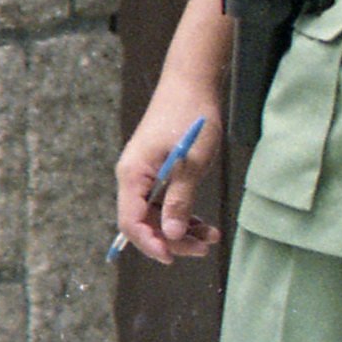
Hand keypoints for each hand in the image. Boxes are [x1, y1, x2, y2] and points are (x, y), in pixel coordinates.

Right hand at [116, 89, 227, 262]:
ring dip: (181, 230)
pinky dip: (183, 214)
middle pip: (144, 223)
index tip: (173, 258)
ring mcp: (145, 175)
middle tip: (204, 249)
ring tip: (210, 238)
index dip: (150, 244)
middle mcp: (133, 178)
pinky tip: (203, 224)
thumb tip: (172, 236)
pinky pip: (164, 203)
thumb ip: (180, 200)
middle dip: (172, 240)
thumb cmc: (191, 117)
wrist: (192, 84)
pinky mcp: (158, 172)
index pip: (131, 222)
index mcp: (133, 175)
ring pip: (156, 215)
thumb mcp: (191, 162)